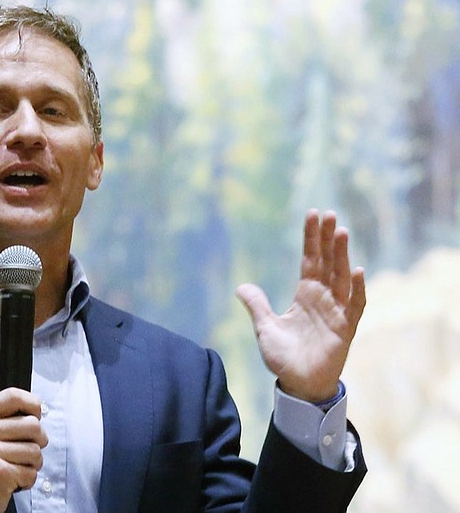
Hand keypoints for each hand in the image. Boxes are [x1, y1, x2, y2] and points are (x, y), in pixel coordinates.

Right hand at [0, 388, 47, 512]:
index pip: (14, 395)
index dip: (33, 404)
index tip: (34, 416)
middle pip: (33, 425)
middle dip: (38, 440)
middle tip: (25, 449)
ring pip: (36, 451)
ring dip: (32, 463)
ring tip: (16, 465)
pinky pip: (31, 472)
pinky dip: (27, 479)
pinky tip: (12, 480)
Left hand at [236, 209, 365, 401]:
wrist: (298, 385)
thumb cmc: (284, 357)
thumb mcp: (265, 328)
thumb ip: (257, 305)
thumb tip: (241, 286)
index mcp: (305, 295)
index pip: (310, 259)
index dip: (312, 238)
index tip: (313, 214)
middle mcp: (323, 299)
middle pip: (328, 262)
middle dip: (328, 239)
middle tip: (330, 213)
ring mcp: (336, 312)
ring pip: (342, 278)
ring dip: (342, 256)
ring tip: (341, 232)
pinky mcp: (345, 329)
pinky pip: (354, 306)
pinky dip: (357, 290)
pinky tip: (357, 272)